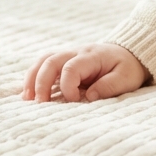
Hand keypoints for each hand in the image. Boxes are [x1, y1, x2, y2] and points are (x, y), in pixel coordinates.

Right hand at [22, 42, 148, 101]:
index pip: (71, 68)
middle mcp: (76, 52)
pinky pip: (44, 65)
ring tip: (26, 99)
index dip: (68, 86)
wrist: (129, 53)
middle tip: (39, 104)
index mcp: (91, 56)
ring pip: (43, 61)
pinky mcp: (64, 62)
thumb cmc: (127, 67)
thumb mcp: (127, 78)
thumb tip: (89, 96)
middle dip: (41, 82)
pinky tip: (28, 93)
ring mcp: (68, 55)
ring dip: (32, 78)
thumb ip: (110, 86)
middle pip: (50, 61)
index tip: (74, 101)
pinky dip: (34, 78)